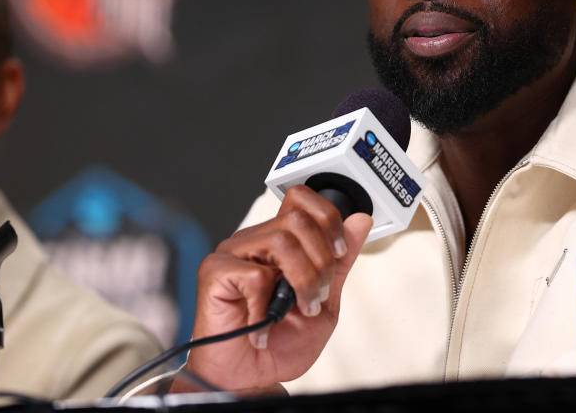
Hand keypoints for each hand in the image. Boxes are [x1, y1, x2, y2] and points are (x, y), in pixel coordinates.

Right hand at [183, 186, 372, 391]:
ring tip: (299, 308)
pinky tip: (265, 323)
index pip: (302, 198)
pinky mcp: (215, 273)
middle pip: (298, 218)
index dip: (328, 219)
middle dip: (322, 261)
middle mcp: (256, 240)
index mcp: (279, 240)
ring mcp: (233, 253)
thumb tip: (360, 221)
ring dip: (303, 280)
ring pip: (282, 241)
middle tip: (317, 295)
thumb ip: (340, 261)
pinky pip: (255, 274)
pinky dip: (268, 305)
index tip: (339, 252)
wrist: (251, 378)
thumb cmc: (280, 342)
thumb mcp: (325, 299)